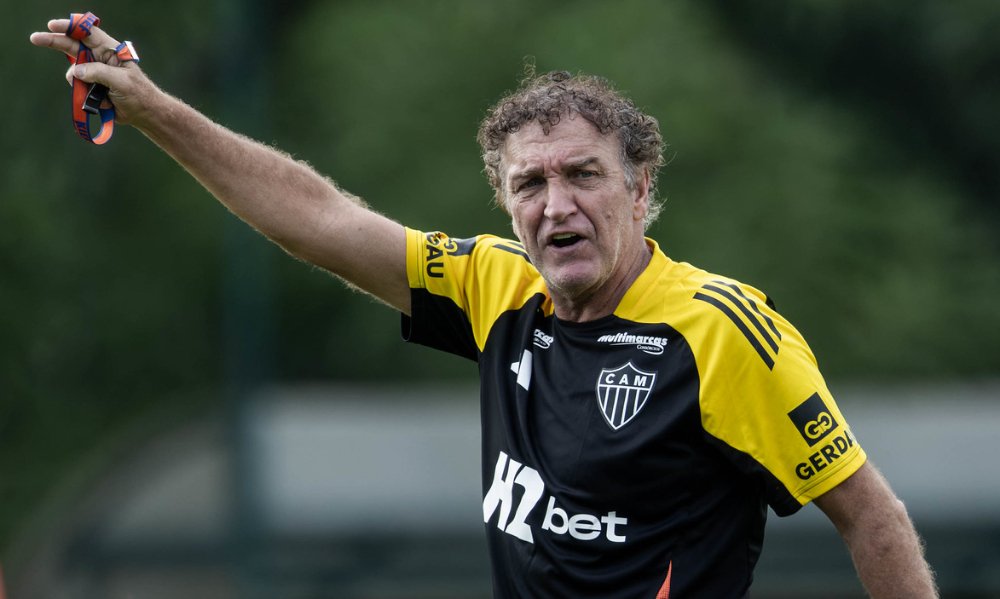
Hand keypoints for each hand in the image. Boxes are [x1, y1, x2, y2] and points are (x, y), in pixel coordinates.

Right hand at [30, 17, 157, 126]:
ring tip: (101, 94)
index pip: (87, 33)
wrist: (143, 114)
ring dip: (80, 83)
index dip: (70, 27)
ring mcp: (94, 71)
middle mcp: (99, 57)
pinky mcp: (90, 85)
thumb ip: (99, 73)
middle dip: (54, 41)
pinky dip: (84, 93)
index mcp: (110, 50)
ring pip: (73, 71)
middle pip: (72, 45)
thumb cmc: (139, 94)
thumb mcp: (122, 81)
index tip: (53, 25)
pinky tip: (102, 101)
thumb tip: (76, 71)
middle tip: (35, 38)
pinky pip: (77, 85)